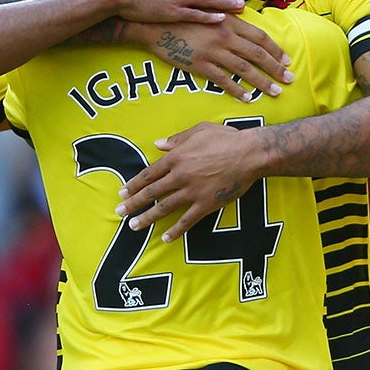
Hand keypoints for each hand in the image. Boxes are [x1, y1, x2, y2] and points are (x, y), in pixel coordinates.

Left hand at [116, 119, 267, 241]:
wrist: (250, 154)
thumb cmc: (226, 138)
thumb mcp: (199, 130)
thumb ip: (177, 139)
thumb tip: (158, 144)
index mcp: (176, 157)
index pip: (149, 174)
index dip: (134, 184)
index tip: (122, 192)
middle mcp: (180, 175)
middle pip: (151, 192)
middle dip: (133, 203)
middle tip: (119, 212)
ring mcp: (192, 191)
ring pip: (164, 208)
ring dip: (147, 218)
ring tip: (134, 226)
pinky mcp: (206, 204)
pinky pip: (187, 220)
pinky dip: (175, 231)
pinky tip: (165, 238)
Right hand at [133, 17, 290, 98]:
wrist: (154, 24)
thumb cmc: (181, 16)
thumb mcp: (206, 11)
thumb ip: (226, 16)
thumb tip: (242, 17)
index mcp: (228, 21)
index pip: (259, 36)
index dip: (275, 49)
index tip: (287, 59)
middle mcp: (224, 36)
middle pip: (257, 54)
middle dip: (276, 68)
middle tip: (290, 79)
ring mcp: (212, 51)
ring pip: (244, 69)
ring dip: (262, 82)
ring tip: (276, 92)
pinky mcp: (199, 65)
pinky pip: (223, 81)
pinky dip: (237, 90)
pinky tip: (247, 98)